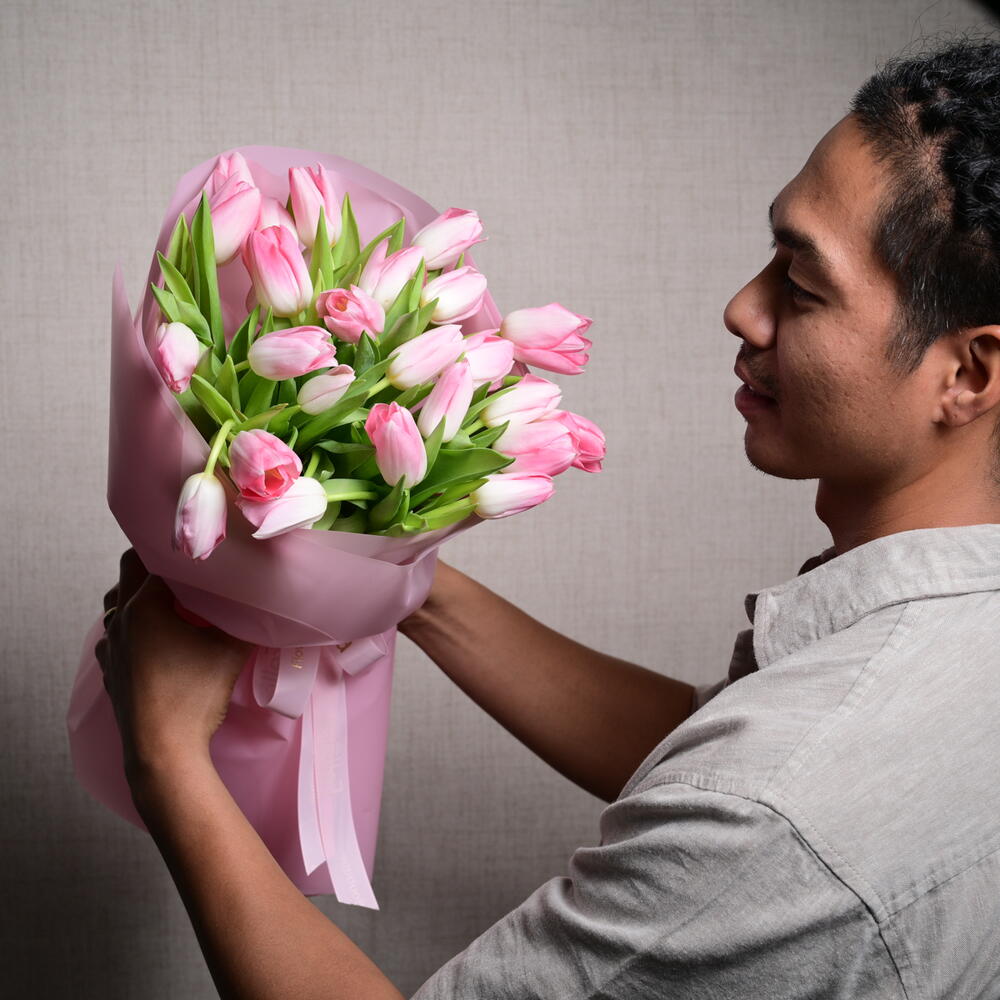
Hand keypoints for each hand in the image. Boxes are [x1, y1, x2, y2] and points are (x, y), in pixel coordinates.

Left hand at [95, 549, 252, 782]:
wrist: (162, 751)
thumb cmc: (195, 696)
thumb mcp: (232, 651)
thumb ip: (247, 618)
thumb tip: (267, 597)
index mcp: (145, 605)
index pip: (158, 557)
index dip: (181, 548)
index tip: (201, 545)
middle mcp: (120, 619)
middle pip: (128, 570)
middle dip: (155, 561)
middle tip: (186, 562)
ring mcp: (110, 646)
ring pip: (116, 602)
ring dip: (138, 592)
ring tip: (169, 597)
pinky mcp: (109, 670)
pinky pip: (114, 633)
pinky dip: (131, 624)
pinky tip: (154, 637)